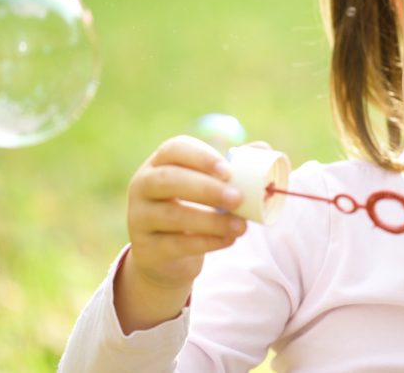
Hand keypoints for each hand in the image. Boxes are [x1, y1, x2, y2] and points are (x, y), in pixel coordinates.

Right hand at [115, 135, 249, 331]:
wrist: (164, 255)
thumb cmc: (193, 209)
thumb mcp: (208, 186)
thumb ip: (234, 167)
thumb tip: (263, 148)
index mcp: (159, 163)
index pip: (174, 149)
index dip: (201, 157)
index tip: (228, 170)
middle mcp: (142, 185)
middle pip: (168, 179)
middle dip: (206, 188)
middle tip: (238, 198)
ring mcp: (139, 217)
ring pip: (172, 215)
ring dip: (211, 221)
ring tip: (241, 227)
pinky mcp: (145, 248)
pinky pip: (176, 244)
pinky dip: (206, 242)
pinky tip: (227, 240)